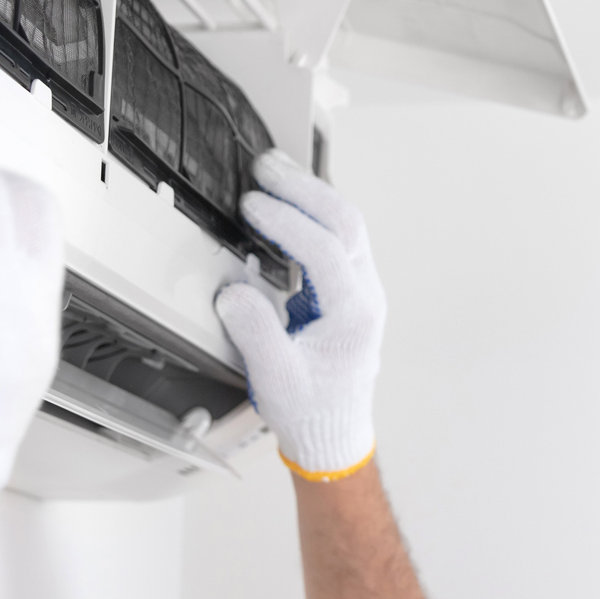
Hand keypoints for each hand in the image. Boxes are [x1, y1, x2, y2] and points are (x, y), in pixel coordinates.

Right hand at [215, 151, 384, 480]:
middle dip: (304, 189)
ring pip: (347, 225)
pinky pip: (338, 237)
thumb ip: (254, 331)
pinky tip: (287, 201)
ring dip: (310, 194)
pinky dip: (312, 212)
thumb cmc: (311, 409)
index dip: (287, 223)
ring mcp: (361, 290)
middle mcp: (366, 296)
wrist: (332, 431)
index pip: (324, 251)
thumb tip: (233, 291)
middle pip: (345, 223)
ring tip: (274, 171)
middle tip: (266, 167)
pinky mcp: (348, 290)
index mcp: (354, 315)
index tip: (253, 207)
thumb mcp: (275, 377)